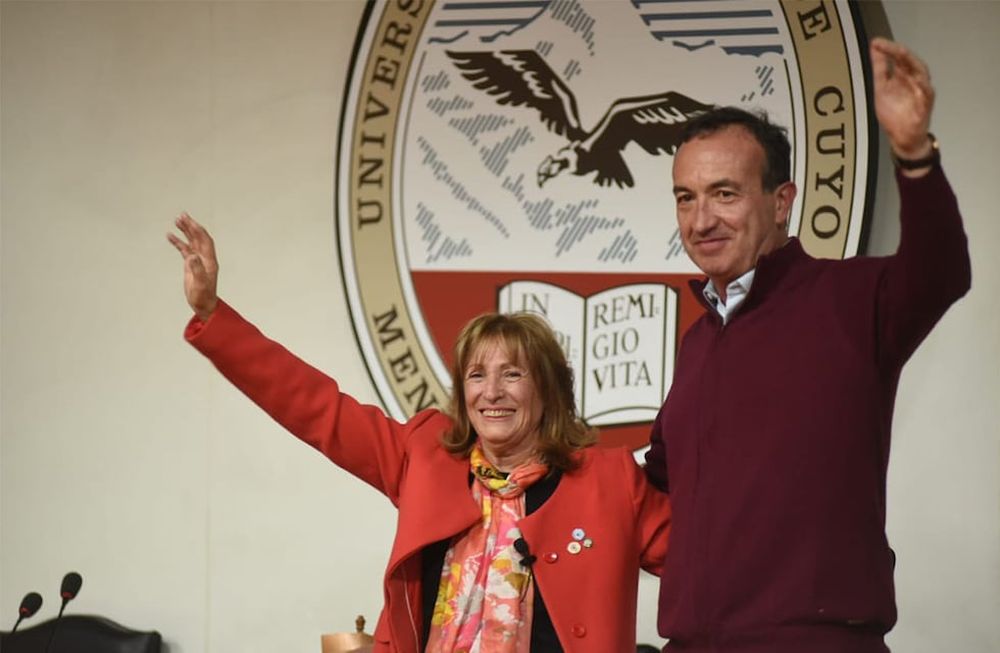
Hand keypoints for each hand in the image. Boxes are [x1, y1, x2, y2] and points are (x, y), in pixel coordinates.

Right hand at [167, 212, 218, 320]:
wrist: (203, 305)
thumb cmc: (203, 296)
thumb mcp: (200, 284)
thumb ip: (197, 270)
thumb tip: (192, 256)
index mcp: (209, 261)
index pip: (205, 241)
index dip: (198, 230)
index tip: (189, 221)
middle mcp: (205, 258)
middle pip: (198, 238)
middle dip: (191, 226)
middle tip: (182, 215)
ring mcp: (198, 260)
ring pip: (191, 241)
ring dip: (185, 231)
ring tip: (177, 220)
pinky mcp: (191, 264)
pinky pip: (184, 249)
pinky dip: (178, 242)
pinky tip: (170, 236)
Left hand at [870, 37, 935, 160]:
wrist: (903, 137)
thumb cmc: (894, 113)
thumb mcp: (881, 88)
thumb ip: (880, 69)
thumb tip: (874, 48)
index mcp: (903, 76)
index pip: (898, 58)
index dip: (888, 49)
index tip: (875, 42)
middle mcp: (914, 80)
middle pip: (909, 61)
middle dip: (898, 52)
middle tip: (887, 45)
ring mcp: (921, 91)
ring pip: (921, 73)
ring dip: (911, 62)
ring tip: (900, 53)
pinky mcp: (925, 105)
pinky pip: (926, 94)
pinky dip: (922, 86)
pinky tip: (916, 80)